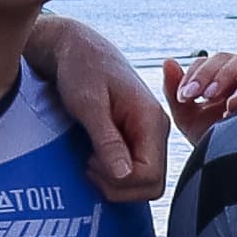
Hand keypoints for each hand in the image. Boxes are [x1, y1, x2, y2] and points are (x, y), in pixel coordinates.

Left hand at [34, 14, 171, 201]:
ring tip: (90, 161)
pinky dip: (114, 175)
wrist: (78, 49)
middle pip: (151, 185)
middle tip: (88, 165)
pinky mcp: (138, 139)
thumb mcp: (88, 105)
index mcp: (152, 120)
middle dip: (118, 186)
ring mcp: (149, 136)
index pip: (150, 176)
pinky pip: (135, 172)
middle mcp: (157, 130)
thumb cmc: (82, 69)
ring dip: (115, 183)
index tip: (90, 162)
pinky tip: (95, 159)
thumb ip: (107, 140)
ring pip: (145, 183)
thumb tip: (124, 175)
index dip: (119, 181)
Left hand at [160, 51, 236, 145]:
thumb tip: (168, 61)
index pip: (209, 62)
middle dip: (214, 75)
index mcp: (223, 76)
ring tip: (227, 101)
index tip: (185, 97)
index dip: (196, 75)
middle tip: (202, 96)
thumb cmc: (219, 142)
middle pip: (231, 59)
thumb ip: (175, 90)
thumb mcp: (189, 118)